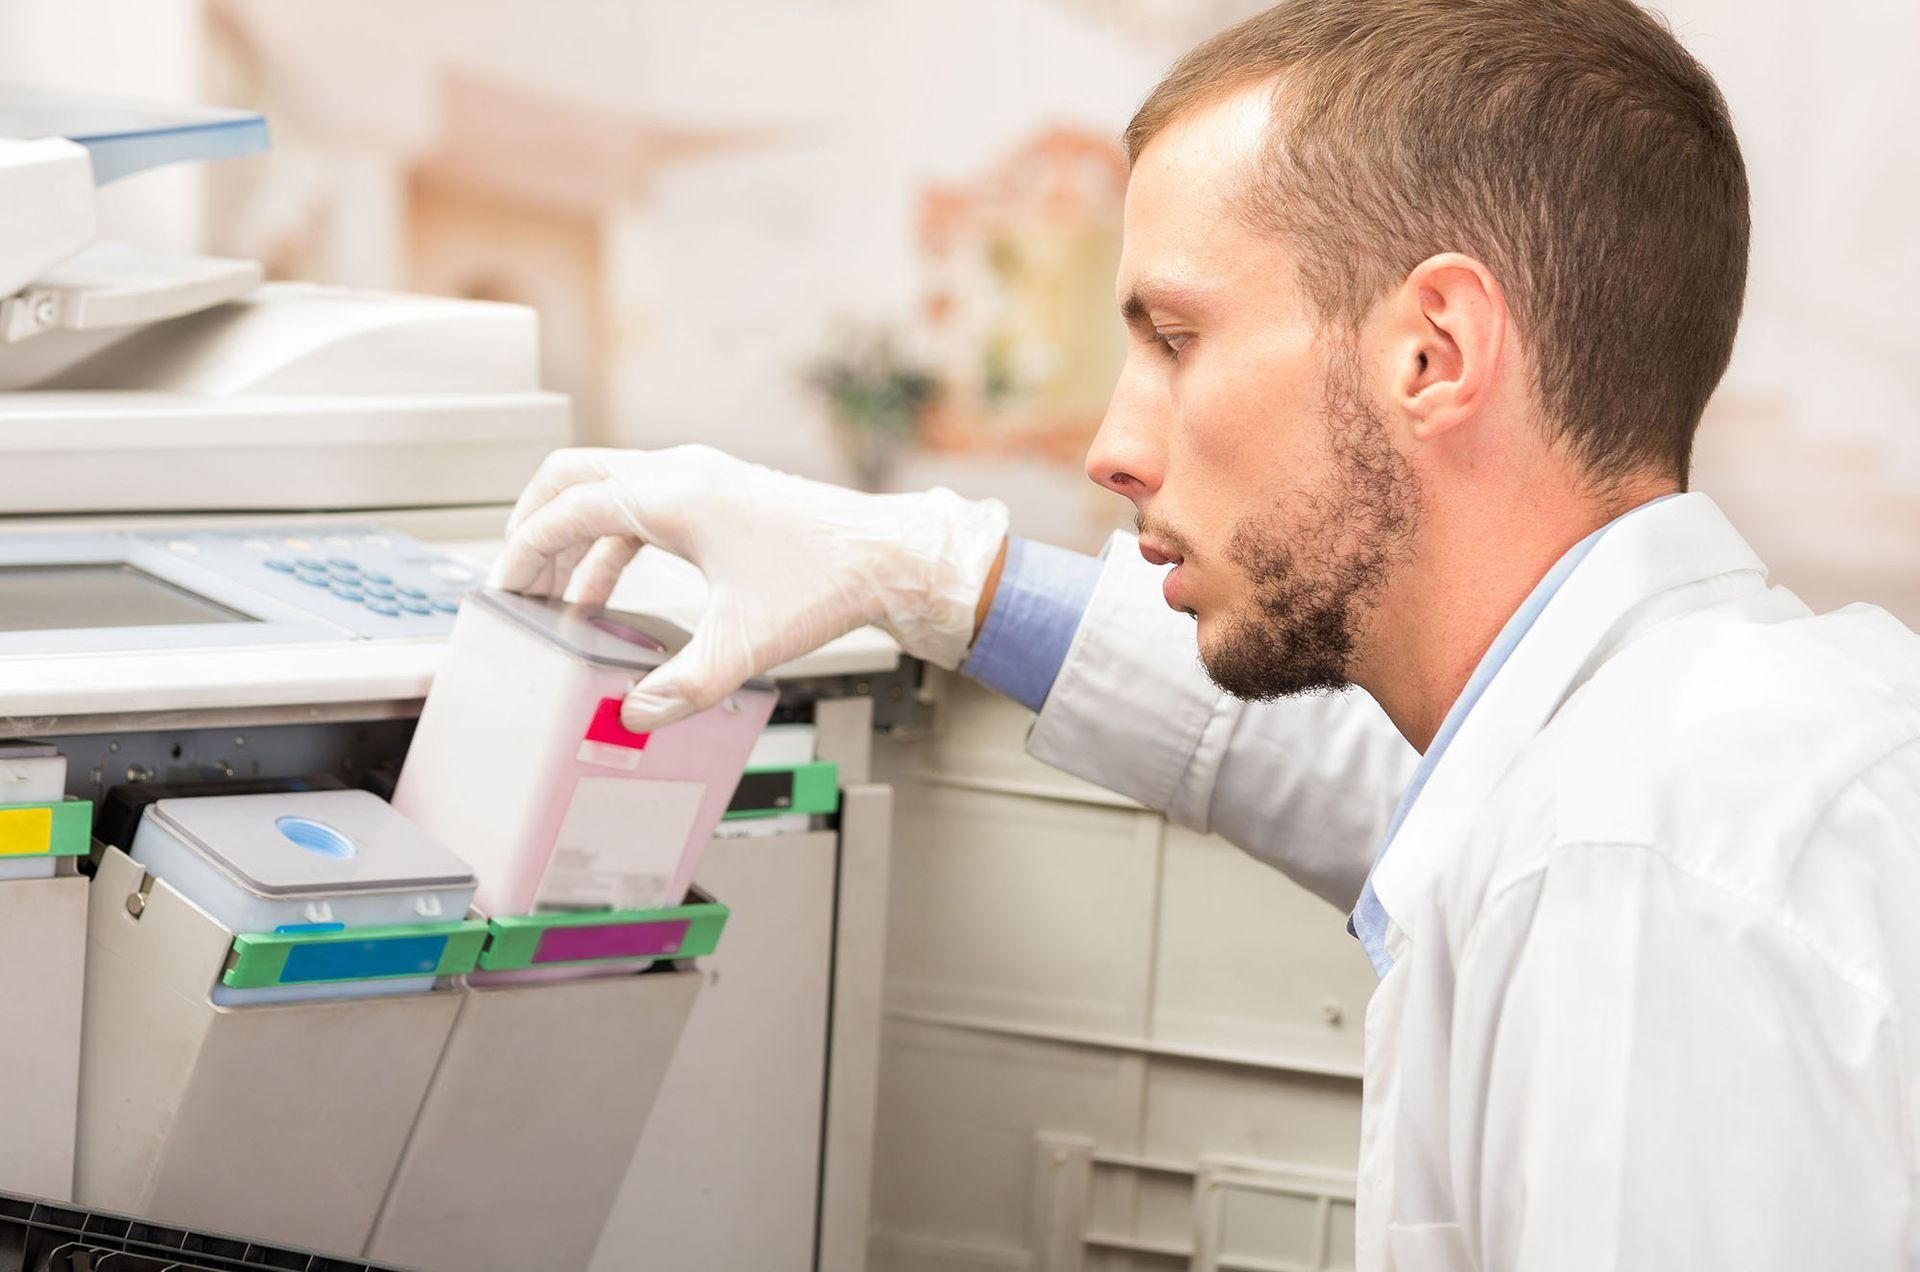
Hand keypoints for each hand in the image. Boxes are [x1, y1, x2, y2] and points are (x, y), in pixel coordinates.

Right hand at [488, 445, 1008, 730]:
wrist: (887, 556)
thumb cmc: (826, 582)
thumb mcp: (745, 645)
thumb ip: (683, 686)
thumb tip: (633, 717)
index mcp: (675, 494)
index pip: (569, 507)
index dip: (525, 547)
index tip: (502, 587)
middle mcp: (682, 472)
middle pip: (574, 477)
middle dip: (534, 525)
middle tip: (512, 578)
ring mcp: (701, 477)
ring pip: (607, 491)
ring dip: (572, 537)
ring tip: (550, 594)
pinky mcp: (718, 494)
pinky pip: (641, 509)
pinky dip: (610, 543)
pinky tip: (604, 593)